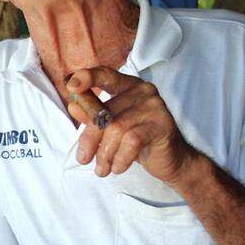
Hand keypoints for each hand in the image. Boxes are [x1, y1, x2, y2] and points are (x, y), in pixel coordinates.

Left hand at [66, 66, 196, 184]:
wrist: (172, 161)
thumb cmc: (139, 142)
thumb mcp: (112, 130)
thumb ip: (93, 117)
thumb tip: (73, 106)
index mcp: (129, 86)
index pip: (106, 75)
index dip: (88, 78)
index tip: (71, 86)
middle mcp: (143, 91)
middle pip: (105, 113)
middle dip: (90, 139)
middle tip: (84, 159)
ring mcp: (154, 107)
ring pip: (116, 129)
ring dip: (105, 154)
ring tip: (102, 169)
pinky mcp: (161, 125)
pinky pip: (131, 141)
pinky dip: (120, 158)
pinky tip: (117, 168)